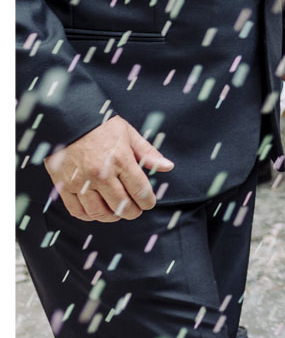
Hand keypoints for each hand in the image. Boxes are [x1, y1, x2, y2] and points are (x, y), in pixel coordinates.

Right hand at [44, 115, 173, 221]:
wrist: (69, 120)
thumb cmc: (101, 126)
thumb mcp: (129, 134)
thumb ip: (148, 153)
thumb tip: (167, 166)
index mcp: (120, 160)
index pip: (140, 190)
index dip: (147, 201)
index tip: (149, 203)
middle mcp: (101, 174)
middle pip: (121, 205)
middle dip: (132, 212)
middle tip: (135, 210)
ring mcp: (81, 182)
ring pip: (99, 212)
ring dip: (112, 217)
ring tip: (117, 213)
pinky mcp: (64, 186)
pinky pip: (77, 210)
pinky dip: (89, 216)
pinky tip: (97, 212)